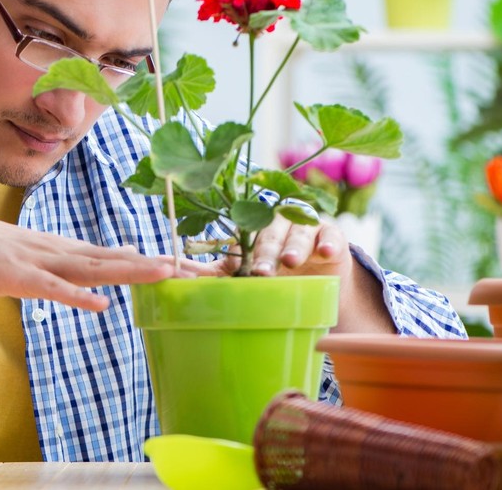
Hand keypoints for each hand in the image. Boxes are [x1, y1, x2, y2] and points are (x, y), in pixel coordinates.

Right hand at [0, 211, 201, 310]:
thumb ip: (74, 267)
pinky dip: (74, 295)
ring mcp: (41, 262)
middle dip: (164, 266)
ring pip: (93, 268)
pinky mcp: (17, 277)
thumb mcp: (40, 259)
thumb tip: (109, 270)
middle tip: (208, 272)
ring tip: (167, 273)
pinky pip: (49, 288)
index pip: (125, 257)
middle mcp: (64, 252)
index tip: (202, 270)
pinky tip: (98, 304)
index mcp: (70, 252)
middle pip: (121, 259)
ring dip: (129, 271)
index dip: (163, 262)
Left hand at [211, 214, 352, 277]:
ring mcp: (306, 226)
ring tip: (291, 261)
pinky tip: (325, 252)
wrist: (314, 280)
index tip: (237, 266)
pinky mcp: (332, 235)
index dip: (240, 247)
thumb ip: (207, 272)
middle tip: (261, 271)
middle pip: (270, 233)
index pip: (244, 231)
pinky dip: (329, 243)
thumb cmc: (270, 270)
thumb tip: (169, 270)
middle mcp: (278, 221)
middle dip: (266, 252)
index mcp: (252, 227)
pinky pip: (331, 236)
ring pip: (299, 232)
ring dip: (294, 246)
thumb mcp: (238, 272)